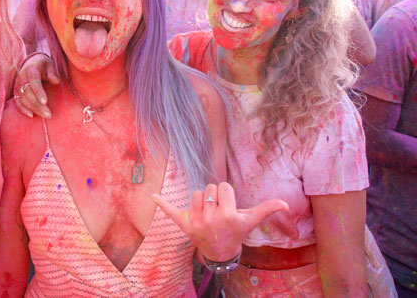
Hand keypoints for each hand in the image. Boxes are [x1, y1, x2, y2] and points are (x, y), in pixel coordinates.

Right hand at [12, 54, 58, 118]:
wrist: (31, 62)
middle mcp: (22, 77)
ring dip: (33, 109)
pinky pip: (17, 102)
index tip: (45, 102)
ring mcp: (17, 85)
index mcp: (31, 70)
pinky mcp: (16, 91)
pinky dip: (23, 109)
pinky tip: (31, 115)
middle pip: (28, 93)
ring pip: (23, 99)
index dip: (39, 92)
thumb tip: (56, 82)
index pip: (34, 82)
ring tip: (45, 115)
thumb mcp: (50, 65)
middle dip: (38, 105)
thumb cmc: (43, 65)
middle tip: (49, 114)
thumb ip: (52, 73)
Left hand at [154, 182, 287, 261]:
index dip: (227, 193)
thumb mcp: (251, 221)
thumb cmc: (236, 232)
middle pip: (210, 188)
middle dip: (215, 196)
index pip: (223, 187)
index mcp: (228, 216)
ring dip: (202, 199)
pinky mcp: (183, 224)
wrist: (220, 252)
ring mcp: (196, 222)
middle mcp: (211, 219)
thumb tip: (286, 203)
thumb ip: (267, 209)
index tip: (229, 205)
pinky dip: (162, 203)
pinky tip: (153, 196)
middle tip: (219, 210)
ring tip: (208, 212)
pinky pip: (171, 210)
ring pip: (196, 193)